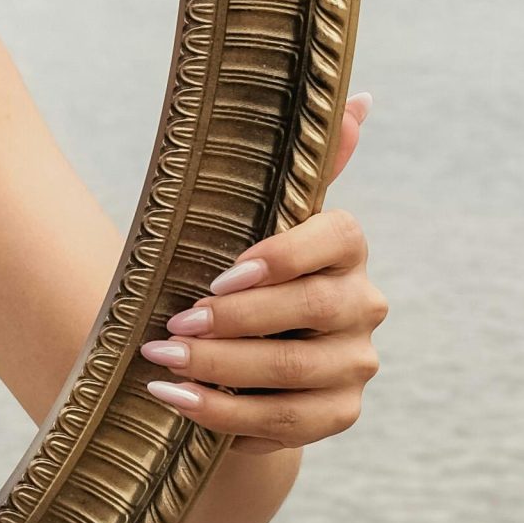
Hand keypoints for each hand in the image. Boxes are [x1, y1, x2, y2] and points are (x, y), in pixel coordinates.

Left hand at [140, 90, 383, 455]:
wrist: (243, 347)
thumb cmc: (240, 265)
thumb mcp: (257, 213)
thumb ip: (304, 162)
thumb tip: (359, 97)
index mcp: (347, 247)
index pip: (336, 239)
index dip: (282, 257)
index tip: (218, 274)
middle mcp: (364, 305)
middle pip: (311, 314)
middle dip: (236, 322)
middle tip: (170, 324)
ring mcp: (356, 365)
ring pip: (295, 374)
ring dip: (222, 371)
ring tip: (159, 363)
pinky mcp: (338, 413)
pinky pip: (288, 425)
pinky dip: (227, 415)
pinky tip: (176, 400)